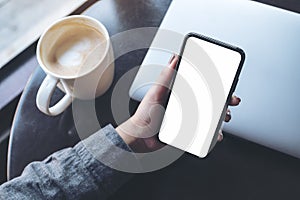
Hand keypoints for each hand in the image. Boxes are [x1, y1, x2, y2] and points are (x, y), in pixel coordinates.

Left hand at [116, 55, 240, 151]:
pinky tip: (216, 135)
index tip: (225, 82)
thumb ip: (165, 77)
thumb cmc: (144, 116)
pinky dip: (213, 134)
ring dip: (221, 118)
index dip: (214, 84)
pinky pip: (204, 133)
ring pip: (210, 117)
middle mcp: (185, 106)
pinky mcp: (188, 133)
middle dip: (224, 101)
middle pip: (209, 101)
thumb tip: (174, 58)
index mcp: (179, 94)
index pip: (200, 86)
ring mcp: (188, 119)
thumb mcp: (155, 93)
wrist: (140, 138)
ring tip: (225, 118)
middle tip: (232, 101)